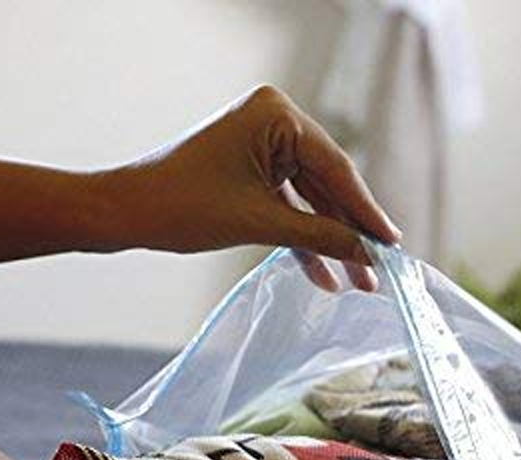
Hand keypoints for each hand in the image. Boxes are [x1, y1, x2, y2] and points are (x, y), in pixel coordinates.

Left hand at [101, 85, 401, 290]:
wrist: (127, 212)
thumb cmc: (183, 206)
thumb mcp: (261, 223)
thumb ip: (321, 237)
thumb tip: (367, 255)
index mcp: (276, 114)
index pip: (336, 169)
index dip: (366, 213)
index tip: (393, 246)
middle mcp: (274, 121)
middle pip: (328, 186)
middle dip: (350, 234)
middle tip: (378, 272)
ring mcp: (264, 146)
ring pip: (312, 201)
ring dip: (331, 243)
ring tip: (358, 283)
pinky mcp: (254, 171)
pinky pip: (291, 207)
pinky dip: (304, 240)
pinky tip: (325, 276)